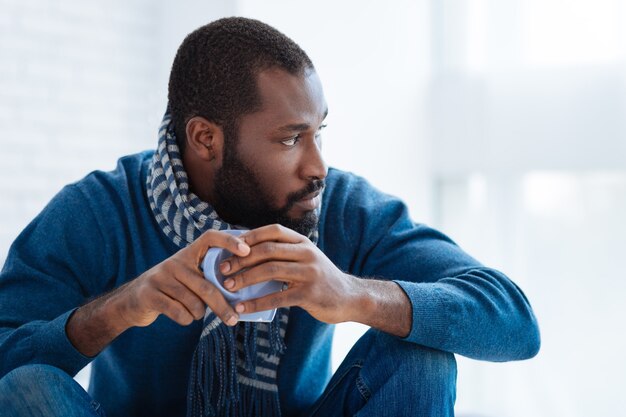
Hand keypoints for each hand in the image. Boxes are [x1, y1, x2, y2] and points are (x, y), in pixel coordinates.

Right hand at [114, 229, 249, 327]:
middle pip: (207, 286)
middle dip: (222, 306)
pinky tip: (182, 316)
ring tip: (194, 312)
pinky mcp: (150, 294)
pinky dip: (186, 319)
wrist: (132, 301)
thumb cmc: (172, 289)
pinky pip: (180, 313)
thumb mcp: (188, 276)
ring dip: (198, 314)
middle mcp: (175, 262)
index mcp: (187, 254)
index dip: (229, 241)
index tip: (247, 251)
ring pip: (194, 303)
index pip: (209, 237)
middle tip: (234, 319)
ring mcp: (160, 277)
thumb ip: (209, 276)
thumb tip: (244, 286)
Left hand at [219, 224, 359, 323]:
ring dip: (245, 279)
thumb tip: (247, 253)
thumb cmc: (320, 279)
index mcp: (303, 242)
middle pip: (267, 250)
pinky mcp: (310, 294)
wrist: (350, 298)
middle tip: (222, 269)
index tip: (229, 246)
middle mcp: (307, 253)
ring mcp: (309, 273)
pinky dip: (256, 302)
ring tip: (227, 287)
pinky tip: (242, 307)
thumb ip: (284, 254)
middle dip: (241, 259)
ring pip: (270, 271)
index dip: (250, 236)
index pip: (273, 231)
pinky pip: (277, 297)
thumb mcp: (306, 259)